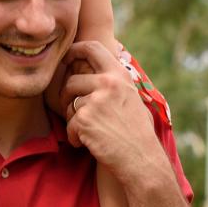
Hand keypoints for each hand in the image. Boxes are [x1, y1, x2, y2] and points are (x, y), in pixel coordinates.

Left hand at [60, 41, 162, 180]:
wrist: (141, 158)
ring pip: (69, 104)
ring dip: (73, 120)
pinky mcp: (84, 119)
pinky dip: (75, 137)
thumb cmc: (138, 132)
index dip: (74, 50)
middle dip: (67, 96)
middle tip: (74, 111)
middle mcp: (107, 83)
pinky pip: (69, 124)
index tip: (66, 58)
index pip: (92, 48)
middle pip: (71, 80)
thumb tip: (95, 71)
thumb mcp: (132, 98)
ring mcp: (95, 100)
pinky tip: (88, 143)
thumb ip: (114, 83)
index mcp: (119, 75)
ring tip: (89, 132)